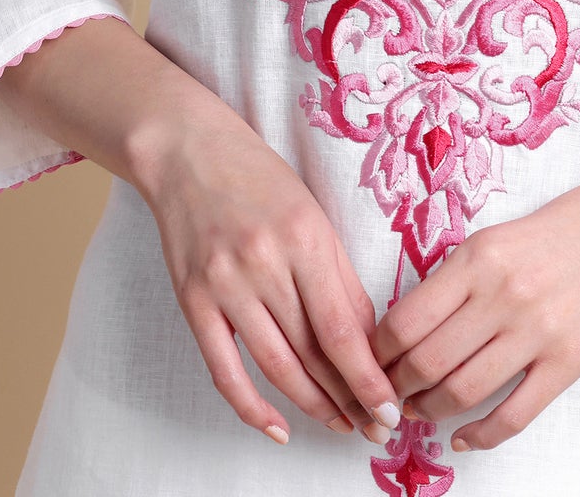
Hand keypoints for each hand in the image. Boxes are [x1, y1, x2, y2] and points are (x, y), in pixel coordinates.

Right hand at [135, 106, 403, 448]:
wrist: (188, 152)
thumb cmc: (259, 180)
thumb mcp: (312, 216)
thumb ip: (339, 278)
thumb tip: (369, 341)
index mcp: (304, 237)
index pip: (342, 327)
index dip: (368, 377)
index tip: (391, 408)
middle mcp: (264, 263)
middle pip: (312, 352)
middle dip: (349, 398)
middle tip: (376, 428)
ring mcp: (224, 284)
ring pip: (276, 366)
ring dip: (312, 406)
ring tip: (340, 426)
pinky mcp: (192, 300)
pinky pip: (224, 369)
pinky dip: (251, 407)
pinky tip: (277, 429)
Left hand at [370, 156, 579, 453]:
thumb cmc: (567, 226)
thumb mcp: (500, 235)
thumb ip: (458, 277)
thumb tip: (410, 326)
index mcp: (478, 256)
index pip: (406, 320)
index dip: (378, 352)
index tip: (369, 362)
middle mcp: (503, 294)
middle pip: (427, 362)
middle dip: (396, 387)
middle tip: (386, 394)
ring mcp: (538, 331)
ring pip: (462, 392)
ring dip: (430, 411)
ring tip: (418, 412)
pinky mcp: (569, 361)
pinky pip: (513, 415)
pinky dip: (480, 436)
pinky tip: (464, 438)